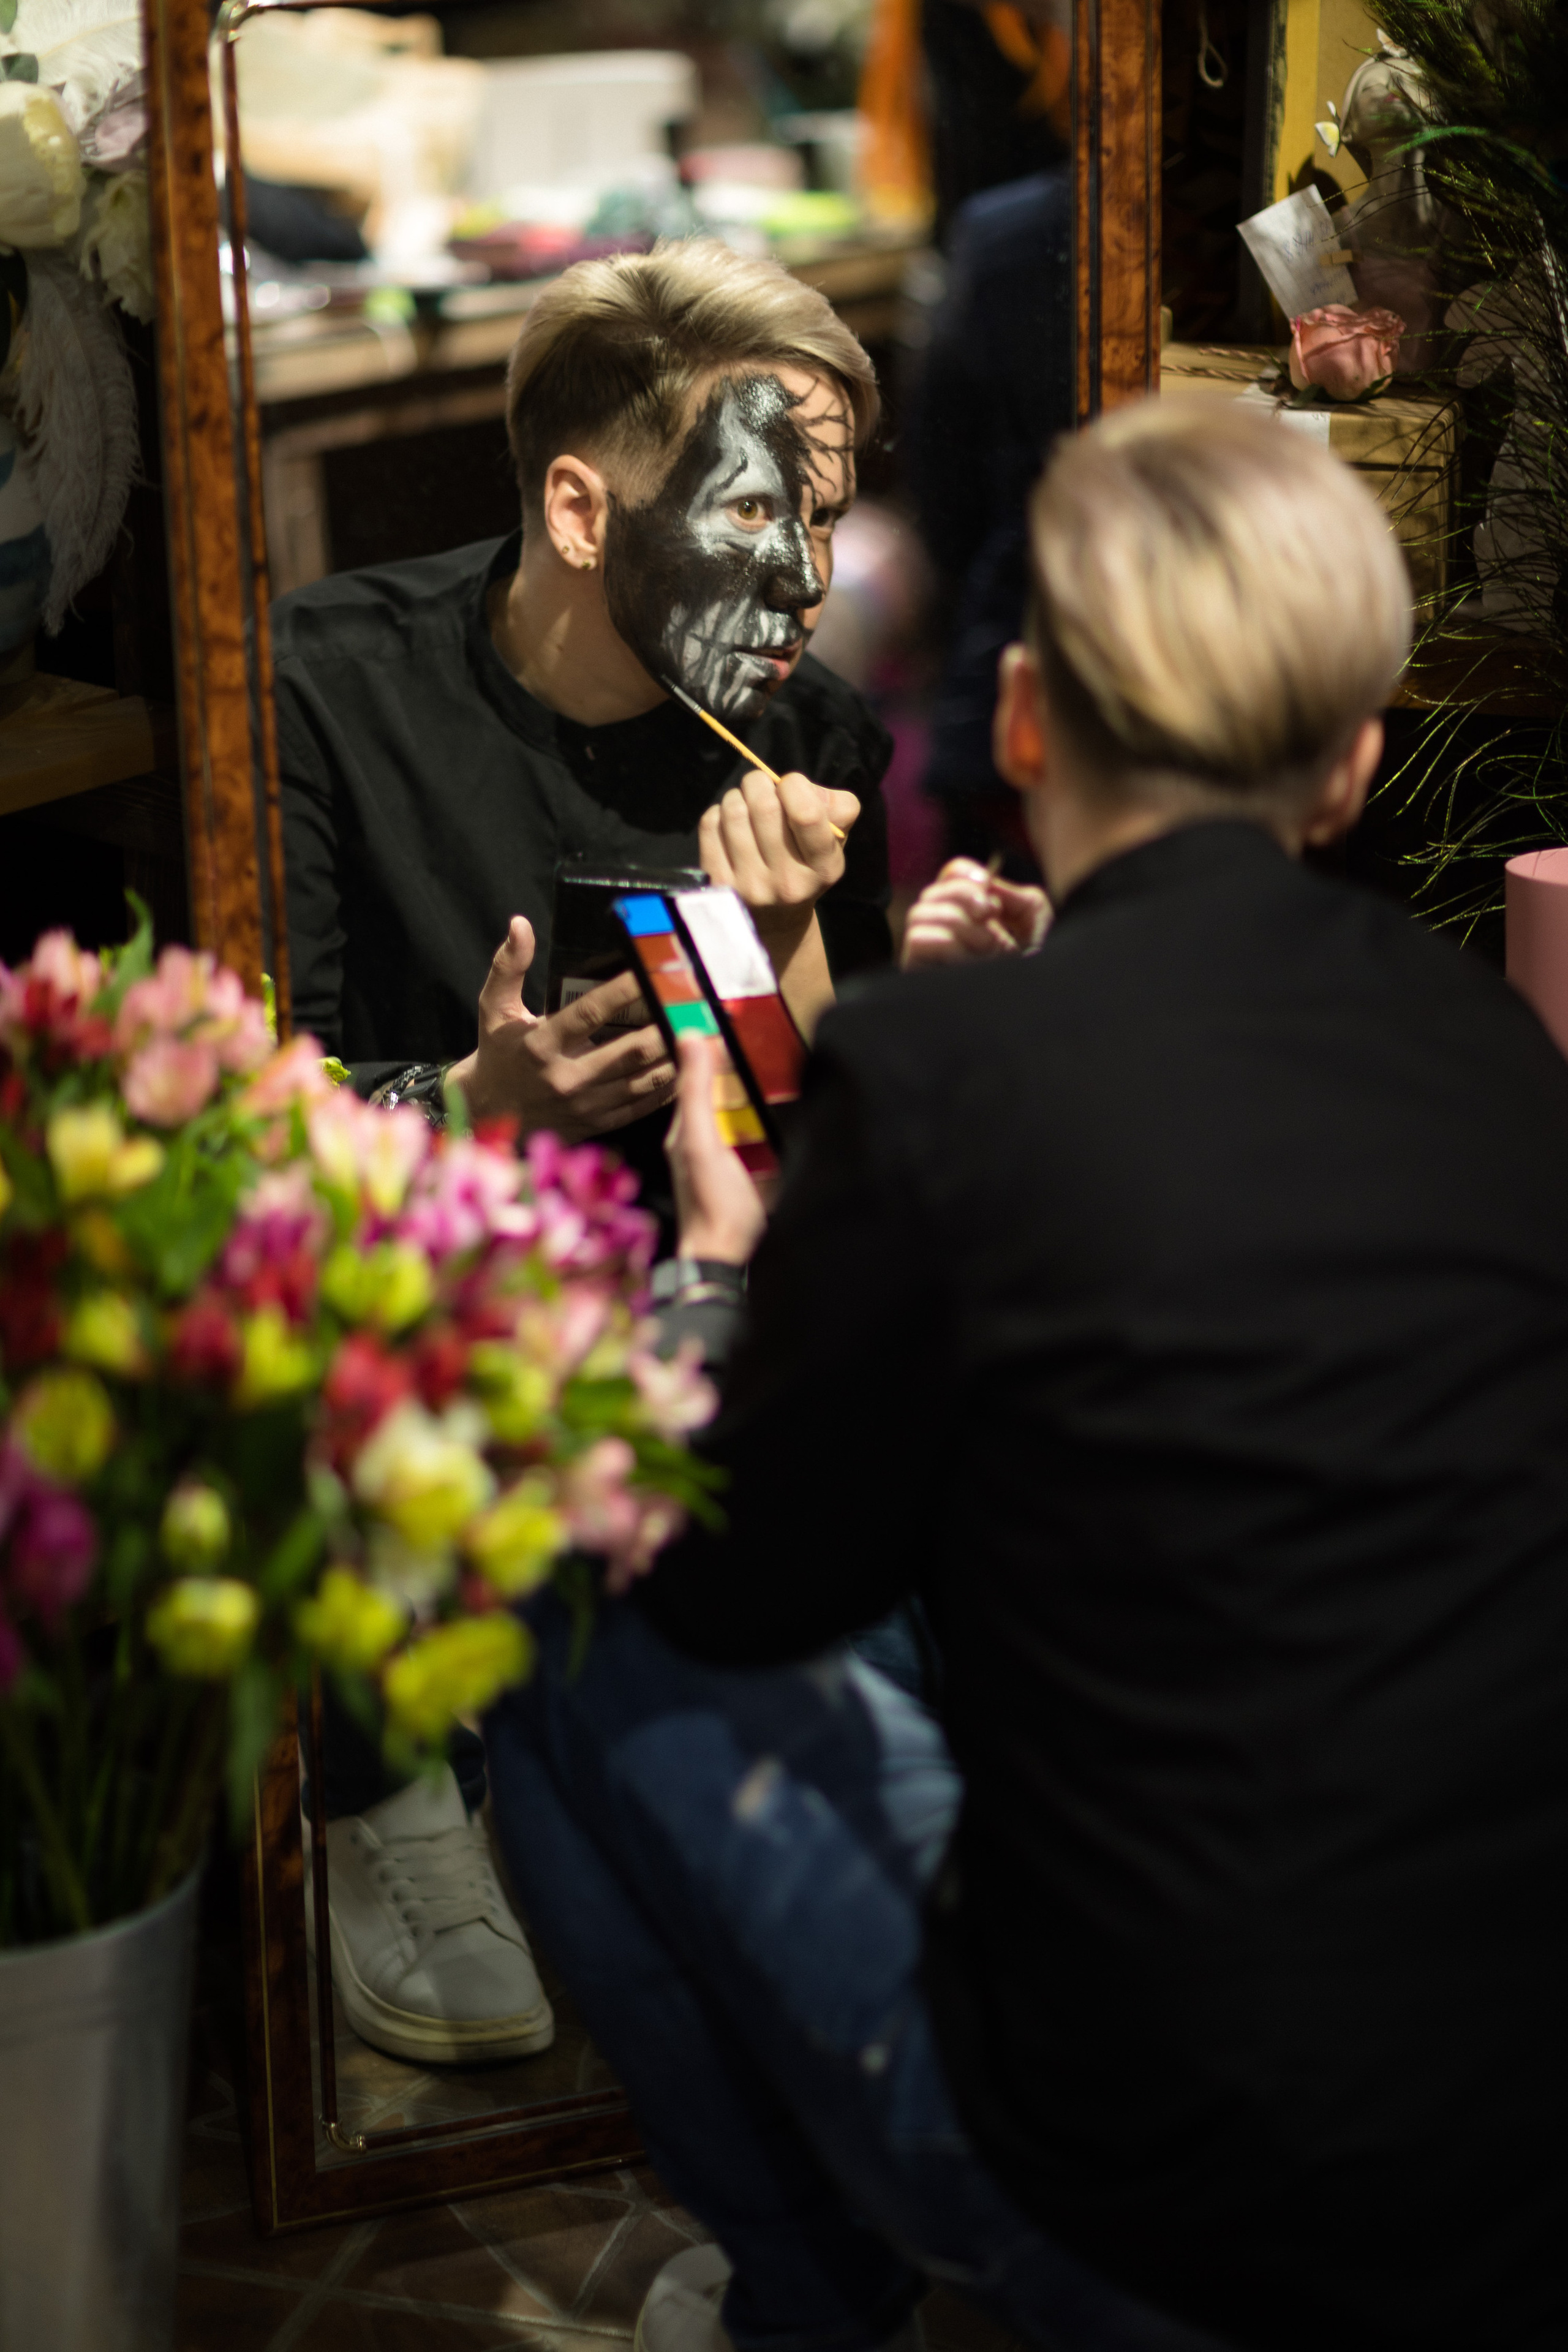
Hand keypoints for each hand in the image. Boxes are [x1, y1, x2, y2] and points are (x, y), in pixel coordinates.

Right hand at [445, 917, 674, 1138]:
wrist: (491, 1111)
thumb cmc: (498, 1052)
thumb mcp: (494, 1008)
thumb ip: (508, 966)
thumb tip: (520, 925)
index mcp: (541, 1045)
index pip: (589, 1013)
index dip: (622, 991)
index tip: (649, 971)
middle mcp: (566, 1077)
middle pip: (629, 1051)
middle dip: (664, 1025)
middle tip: (692, 1004)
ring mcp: (585, 1105)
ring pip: (643, 1079)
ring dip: (675, 1056)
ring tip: (702, 1032)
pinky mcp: (599, 1122)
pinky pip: (642, 1104)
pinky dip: (668, 1086)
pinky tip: (688, 1065)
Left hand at [664, 1033, 767, 1264]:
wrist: (732, 1260)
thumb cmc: (711, 1206)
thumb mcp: (702, 1141)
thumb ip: (697, 1092)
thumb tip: (691, 1037)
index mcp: (687, 1129)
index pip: (695, 1073)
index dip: (709, 1044)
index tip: (728, 1014)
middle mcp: (707, 1139)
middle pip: (724, 1089)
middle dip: (741, 1063)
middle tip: (763, 1032)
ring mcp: (733, 1156)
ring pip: (747, 1110)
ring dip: (762, 1088)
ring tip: (783, 1060)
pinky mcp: (757, 1171)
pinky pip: (767, 1134)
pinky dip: (777, 1117)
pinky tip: (794, 1106)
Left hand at [699, 768, 858, 945]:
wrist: (776, 917)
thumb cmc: (806, 863)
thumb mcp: (835, 840)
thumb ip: (838, 807)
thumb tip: (798, 786)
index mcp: (823, 868)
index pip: (806, 814)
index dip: (794, 785)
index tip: (791, 787)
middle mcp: (788, 883)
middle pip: (764, 806)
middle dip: (760, 783)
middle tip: (762, 789)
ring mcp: (750, 887)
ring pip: (734, 811)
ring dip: (737, 796)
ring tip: (746, 806)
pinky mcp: (719, 885)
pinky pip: (710, 825)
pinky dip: (718, 813)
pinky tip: (731, 825)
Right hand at [900, 859, 1050, 969]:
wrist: (1037, 1009)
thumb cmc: (1038, 968)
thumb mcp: (1037, 921)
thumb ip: (1016, 893)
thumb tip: (987, 883)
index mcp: (973, 918)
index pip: (948, 879)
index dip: (962, 873)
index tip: (987, 884)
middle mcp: (949, 933)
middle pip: (930, 892)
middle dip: (962, 895)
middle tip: (990, 913)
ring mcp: (933, 956)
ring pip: (920, 913)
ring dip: (958, 921)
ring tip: (987, 944)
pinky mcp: (921, 975)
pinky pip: (917, 939)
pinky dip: (946, 940)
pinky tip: (970, 959)